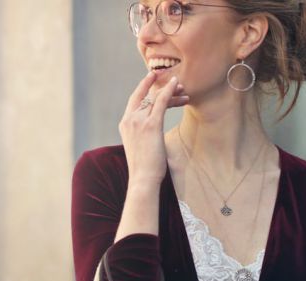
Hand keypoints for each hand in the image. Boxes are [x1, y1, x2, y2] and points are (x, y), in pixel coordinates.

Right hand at [118, 72, 188, 187]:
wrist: (142, 178)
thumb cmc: (144, 167)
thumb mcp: (140, 146)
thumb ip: (143, 135)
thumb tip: (152, 135)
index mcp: (125, 124)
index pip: (134, 101)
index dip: (143, 88)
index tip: (152, 80)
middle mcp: (129, 120)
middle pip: (143, 95)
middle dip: (154, 82)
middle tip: (166, 76)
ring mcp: (138, 121)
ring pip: (154, 97)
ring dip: (168, 89)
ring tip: (181, 86)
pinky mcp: (151, 125)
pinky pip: (160, 101)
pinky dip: (169, 91)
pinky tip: (177, 85)